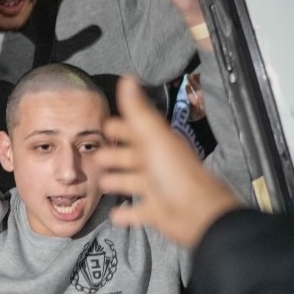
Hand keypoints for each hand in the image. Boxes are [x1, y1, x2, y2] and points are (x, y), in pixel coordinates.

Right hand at [99, 75, 240, 246]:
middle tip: (95, 156)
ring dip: (118, 181)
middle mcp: (157, 165)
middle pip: (132, 157)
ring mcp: (157, 189)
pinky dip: (126, 214)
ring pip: (132, 183)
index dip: (121, 127)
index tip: (104, 125)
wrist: (198, 212)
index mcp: (158, 144)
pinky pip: (138, 212)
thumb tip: (127, 78)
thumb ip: (138, 111)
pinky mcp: (156, 212)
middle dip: (115, 155)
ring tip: (100, 183)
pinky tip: (113, 215)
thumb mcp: (153, 137)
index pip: (136, 131)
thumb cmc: (175, 172)